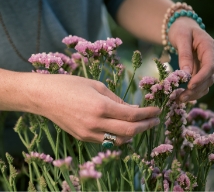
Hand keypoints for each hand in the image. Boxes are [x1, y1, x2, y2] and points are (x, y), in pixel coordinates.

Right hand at [23, 73, 160, 145]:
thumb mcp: (97, 86)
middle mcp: (96, 123)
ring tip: (143, 125)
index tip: (158, 110)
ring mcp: (88, 133)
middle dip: (146, 126)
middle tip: (156, 121)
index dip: (148, 114)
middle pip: (129, 131)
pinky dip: (119, 137)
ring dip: (134, 134)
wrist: (42, 96)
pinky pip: (107, 141)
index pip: (132, 115)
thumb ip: (117, 99)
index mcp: (101, 107)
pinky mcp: (83, 137)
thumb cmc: (70, 85)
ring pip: (119, 140)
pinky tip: (126, 129)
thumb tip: (135, 110)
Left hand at [168, 17, 213, 101]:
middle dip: (196, 89)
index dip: (201, 78)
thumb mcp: (181, 38)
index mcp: (209, 47)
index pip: (210, 66)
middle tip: (181, 97)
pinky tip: (182, 96)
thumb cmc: (181, 29)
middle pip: (209, 77)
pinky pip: (200, 83)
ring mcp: (207, 65)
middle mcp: (211, 58)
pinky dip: (193, 91)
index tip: (190, 86)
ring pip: (206, 83)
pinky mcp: (201, 70)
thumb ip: (184, 54)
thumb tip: (186, 73)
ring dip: (195, 93)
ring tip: (179, 99)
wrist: (182, 27)